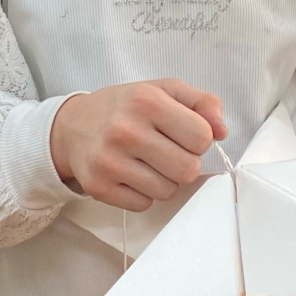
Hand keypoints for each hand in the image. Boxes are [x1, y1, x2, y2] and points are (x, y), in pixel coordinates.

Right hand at [50, 79, 226, 211]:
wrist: (73, 126)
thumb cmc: (126, 107)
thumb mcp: (164, 90)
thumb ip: (202, 104)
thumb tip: (222, 131)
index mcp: (146, 100)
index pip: (202, 137)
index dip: (198, 139)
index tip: (182, 134)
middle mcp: (126, 130)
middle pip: (188, 170)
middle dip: (184, 163)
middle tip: (167, 151)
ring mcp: (109, 161)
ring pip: (168, 191)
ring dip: (165, 180)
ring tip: (147, 162)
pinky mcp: (98, 186)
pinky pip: (144, 204)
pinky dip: (143, 193)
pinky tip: (131, 174)